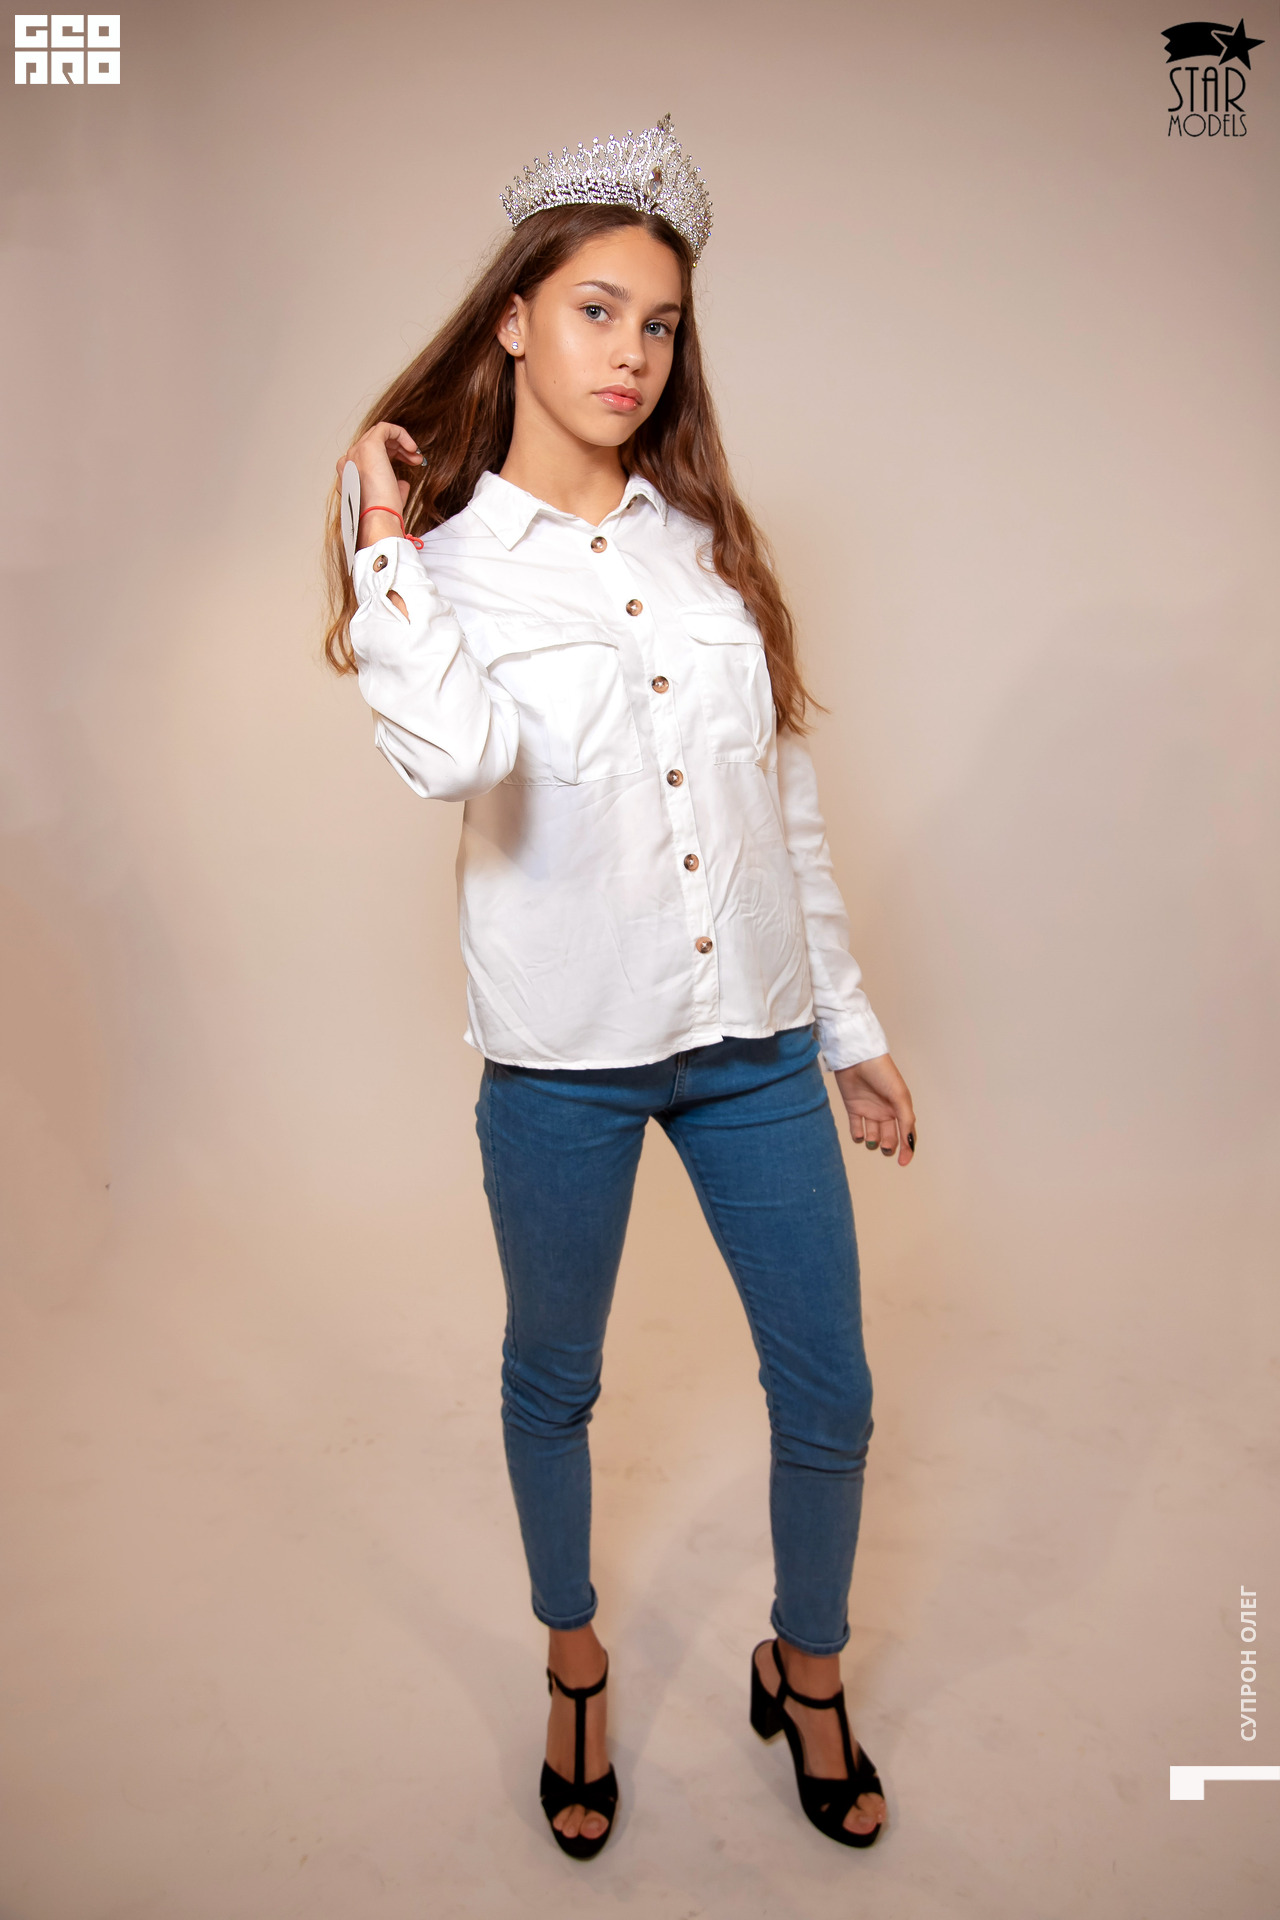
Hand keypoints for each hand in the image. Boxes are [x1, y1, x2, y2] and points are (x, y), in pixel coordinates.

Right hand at [334, 421, 424, 550]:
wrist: (378, 519)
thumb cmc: (382, 515)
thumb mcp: (387, 500)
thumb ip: (393, 487)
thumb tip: (402, 483)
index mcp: (349, 474)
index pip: (369, 455)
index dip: (391, 456)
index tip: (408, 464)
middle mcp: (349, 461)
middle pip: (374, 443)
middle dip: (398, 449)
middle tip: (415, 460)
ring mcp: (356, 452)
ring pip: (379, 435)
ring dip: (401, 443)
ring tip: (416, 457)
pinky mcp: (369, 446)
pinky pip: (385, 428)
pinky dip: (400, 433)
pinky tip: (412, 447)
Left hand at [833, 1053, 915, 1165]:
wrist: (857, 1058)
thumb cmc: (883, 1073)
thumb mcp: (899, 1097)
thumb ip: (905, 1120)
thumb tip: (909, 1143)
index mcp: (901, 1108)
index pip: (907, 1133)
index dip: (907, 1149)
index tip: (903, 1163)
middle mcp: (886, 1111)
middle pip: (890, 1137)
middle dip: (888, 1146)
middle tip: (885, 1145)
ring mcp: (870, 1110)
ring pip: (873, 1135)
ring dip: (873, 1142)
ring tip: (871, 1138)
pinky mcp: (854, 1108)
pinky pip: (857, 1128)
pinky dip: (858, 1135)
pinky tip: (859, 1135)